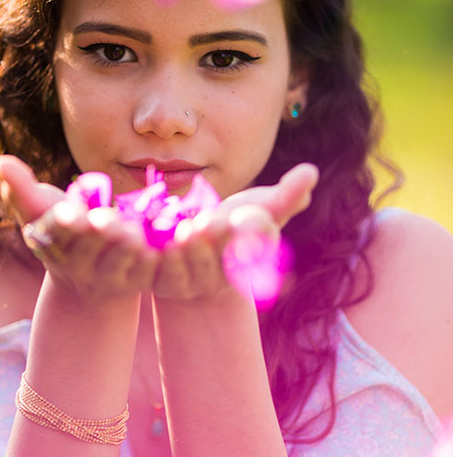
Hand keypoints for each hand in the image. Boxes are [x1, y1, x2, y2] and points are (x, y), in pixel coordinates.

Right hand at [0, 155, 157, 303]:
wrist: (87, 277)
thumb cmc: (60, 229)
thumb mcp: (36, 208)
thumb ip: (19, 187)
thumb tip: (0, 161)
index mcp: (52, 244)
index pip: (57, 233)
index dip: (63, 224)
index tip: (69, 212)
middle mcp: (78, 265)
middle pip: (89, 250)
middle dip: (97, 235)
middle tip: (107, 220)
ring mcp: (109, 277)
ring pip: (118, 264)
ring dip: (127, 251)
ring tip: (136, 234)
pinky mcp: (138, 281)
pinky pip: (149, 273)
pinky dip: (157, 260)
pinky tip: (169, 243)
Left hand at [153, 163, 317, 303]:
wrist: (197, 257)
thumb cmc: (235, 226)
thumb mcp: (261, 209)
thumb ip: (286, 197)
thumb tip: (310, 172)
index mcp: (252, 257)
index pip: (258, 245)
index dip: (255, 233)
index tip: (253, 218)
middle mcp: (224, 275)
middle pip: (223, 258)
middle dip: (217, 240)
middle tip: (210, 223)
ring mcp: (193, 283)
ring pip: (190, 268)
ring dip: (187, 251)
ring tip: (184, 231)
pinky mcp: (163, 284)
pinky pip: (157, 274)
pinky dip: (152, 258)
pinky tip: (146, 240)